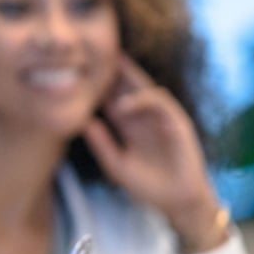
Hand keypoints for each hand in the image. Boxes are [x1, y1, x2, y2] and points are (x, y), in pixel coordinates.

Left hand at [82, 57, 225, 251]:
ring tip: (102, 71)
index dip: (97, 83)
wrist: (177, 202)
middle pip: (126, 85)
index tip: (76, 70)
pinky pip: (160, 103)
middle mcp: (144, 116)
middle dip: (112, 69)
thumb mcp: (117, 165)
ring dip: (124, 78)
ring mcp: (162, 117)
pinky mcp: (177, 122)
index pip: (111, 96)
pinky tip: (123, 105)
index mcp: (129, 124)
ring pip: (143, 87)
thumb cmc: (147, 186)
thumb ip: (101, 144)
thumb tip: (82, 122)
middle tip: (90, 51)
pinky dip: (142, 100)